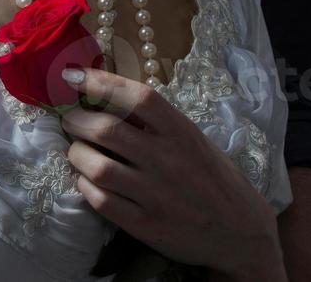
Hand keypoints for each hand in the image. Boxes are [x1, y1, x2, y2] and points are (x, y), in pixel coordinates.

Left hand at [58, 67, 286, 281]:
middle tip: (70, 119)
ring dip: (77, 154)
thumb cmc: (214, 179)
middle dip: (77, 120)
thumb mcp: (195, 141)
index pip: (137, 96)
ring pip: (97, 166)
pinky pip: (101, 201)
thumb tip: (110, 99)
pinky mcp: (145, 225)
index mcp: (182, 132)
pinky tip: (87, 179)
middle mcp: (168, 160)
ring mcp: (156, 194)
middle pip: (106, 130)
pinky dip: (85, 185)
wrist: (240, 231)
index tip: (73, 77)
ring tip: (77, 150)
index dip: (100, 82)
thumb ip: (159, 124)